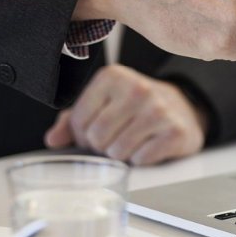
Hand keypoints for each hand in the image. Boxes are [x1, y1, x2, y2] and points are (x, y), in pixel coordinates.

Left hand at [44, 65, 207, 164]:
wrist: (182, 108)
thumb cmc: (135, 107)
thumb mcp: (103, 104)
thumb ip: (72, 120)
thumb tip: (52, 140)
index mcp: (113, 77)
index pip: (78, 121)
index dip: (83, 135)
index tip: (96, 131)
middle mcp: (136, 88)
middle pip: (97, 138)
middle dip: (102, 146)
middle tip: (114, 139)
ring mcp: (158, 110)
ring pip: (117, 152)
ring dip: (121, 155)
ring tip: (132, 141)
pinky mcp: (175, 131)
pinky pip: (141, 159)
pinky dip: (141, 159)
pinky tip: (149, 145)